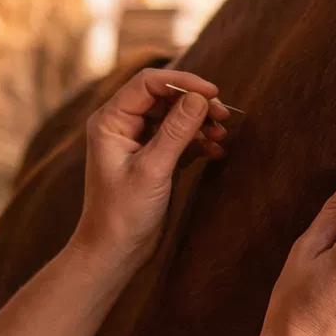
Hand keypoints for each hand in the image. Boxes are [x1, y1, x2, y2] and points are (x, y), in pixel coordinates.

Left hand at [71, 68, 230, 271]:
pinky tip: (216, 151)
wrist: (114, 251)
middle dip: (195, 104)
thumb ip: (176, 131)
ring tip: (222, 135)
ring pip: (174, 117)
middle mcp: (122, 126)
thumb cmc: (123, 213)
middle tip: (224, 115)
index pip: (148, 84)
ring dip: (200, 122)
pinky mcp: (152, 158)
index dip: (182, 83)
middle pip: (164, 97)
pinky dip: (198, 140)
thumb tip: (200, 98)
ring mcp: (137, 142)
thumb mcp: (153, 170)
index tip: (213, 93)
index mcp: (111, 121)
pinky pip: (178, 137)